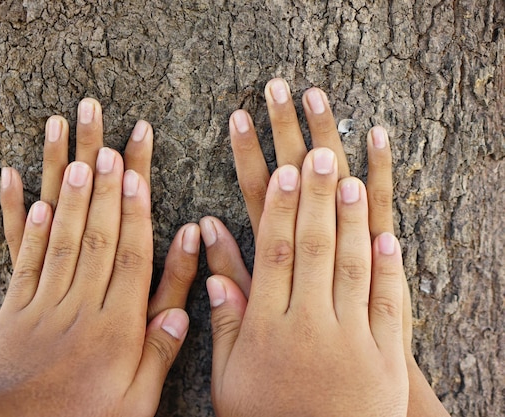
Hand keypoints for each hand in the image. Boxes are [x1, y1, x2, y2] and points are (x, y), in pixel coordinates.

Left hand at [0, 101, 195, 415]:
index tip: (139, 176)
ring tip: (81, 155)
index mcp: (116, 325)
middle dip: (108, 188)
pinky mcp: (15, 306)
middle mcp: (82, 304)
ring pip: (62, 238)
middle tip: (113, 144)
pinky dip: (25, 223)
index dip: (137, 214)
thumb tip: (183, 310)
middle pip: (99, 235)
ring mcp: (45, 301)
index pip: (132, 257)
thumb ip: (159, 351)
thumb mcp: (136, 399)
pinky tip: (29, 192)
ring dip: (72, 193)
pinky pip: (22, 257)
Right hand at [207, 149, 407, 415]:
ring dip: (351, 219)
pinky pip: (388, 302)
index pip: (275, 252)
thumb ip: (224, 314)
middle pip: (313, 247)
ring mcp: (351, 338)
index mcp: (267, 326)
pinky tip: (387, 235)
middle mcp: (309, 324)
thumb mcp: (229, 374)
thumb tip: (210, 260)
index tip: (285, 171)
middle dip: (317, 196)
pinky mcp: (384, 356)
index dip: (282, 208)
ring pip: (350, 266)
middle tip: (319, 154)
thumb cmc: (266, 416)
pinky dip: (388, 266)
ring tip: (350, 179)